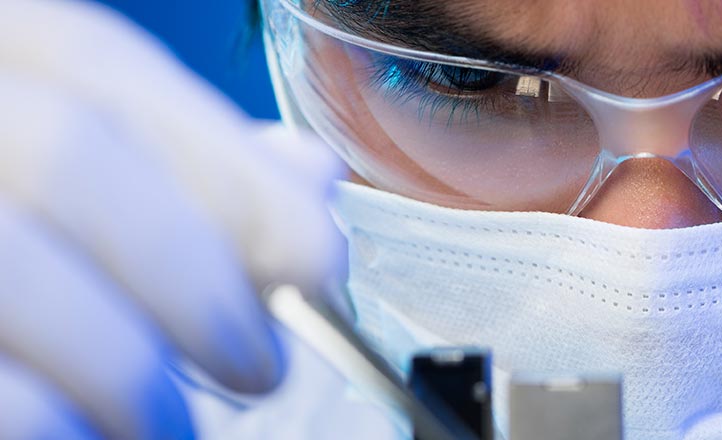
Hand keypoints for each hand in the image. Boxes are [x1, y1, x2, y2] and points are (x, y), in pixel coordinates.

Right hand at [0, 1, 344, 437]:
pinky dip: (43, 417)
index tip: (315, 264)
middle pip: (62, 151)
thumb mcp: (46, 170)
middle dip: (193, 274)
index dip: (226, 167)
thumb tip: (306, 182)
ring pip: (7, 256)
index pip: (93, 63)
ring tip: (166, 422)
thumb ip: (172, 167)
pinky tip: (77, 434)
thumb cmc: (8, 260)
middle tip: (258, 367)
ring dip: (124, 361)